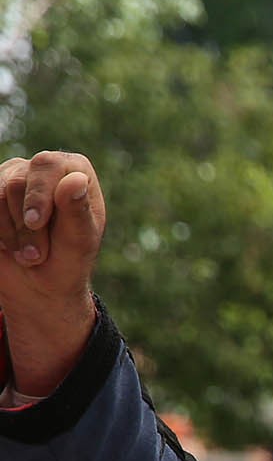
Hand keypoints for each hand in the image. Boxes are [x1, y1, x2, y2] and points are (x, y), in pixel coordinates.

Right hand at [0, 151, 108, 396]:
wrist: (36, 295)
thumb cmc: (65, 272)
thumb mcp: (76, 250)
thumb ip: (77, 215)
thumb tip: (75, 179)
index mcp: (76, 174)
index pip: (57, 165)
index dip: (46, 196)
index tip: (41, 229)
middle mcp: (43, 170)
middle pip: (18, 176)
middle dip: (25, 221)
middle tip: (34, 258)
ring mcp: (11, 180)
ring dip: (6, 229)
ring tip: (23, 258)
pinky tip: (7, 252)